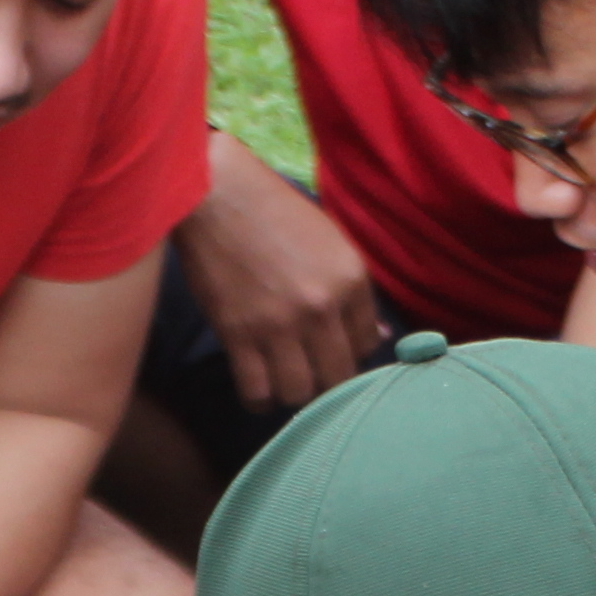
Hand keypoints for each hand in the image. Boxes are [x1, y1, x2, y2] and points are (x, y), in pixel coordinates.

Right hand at [173, 136, 381, 412]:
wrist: (216, 196)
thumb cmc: (275, 212)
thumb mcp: (330, 242)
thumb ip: (354, 292)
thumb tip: (378, 337)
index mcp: (350, 278)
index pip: (366, 344)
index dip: (351, 353)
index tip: (332, 350)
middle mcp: (321, 307)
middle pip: (338, 378)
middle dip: (326, 383)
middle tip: (310, 373)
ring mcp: (279, 324)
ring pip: (299, 392)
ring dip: (293, 393)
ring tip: (283, 380)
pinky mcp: (238, 335)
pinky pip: (257, 392)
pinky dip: (260, 399)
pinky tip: (259, 389)